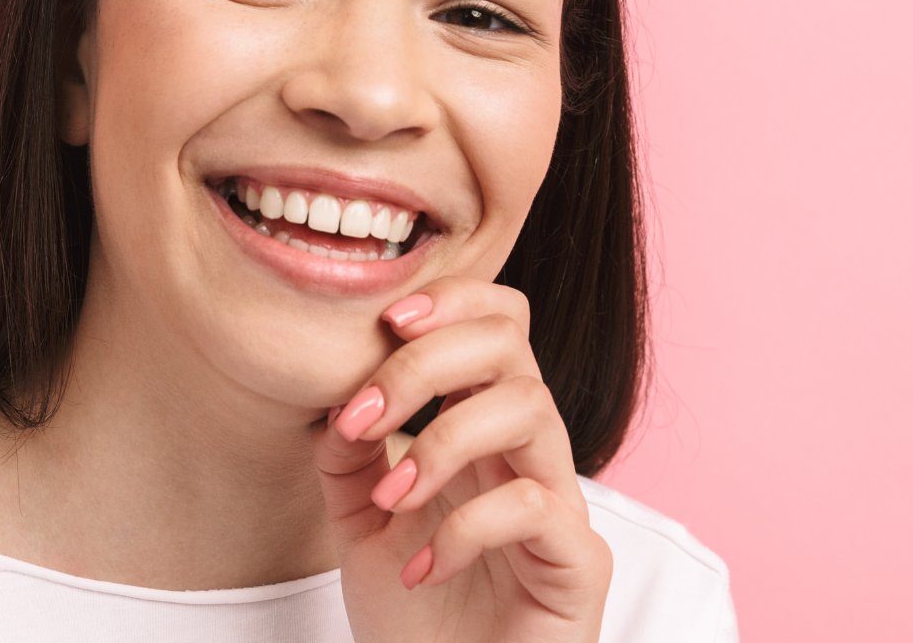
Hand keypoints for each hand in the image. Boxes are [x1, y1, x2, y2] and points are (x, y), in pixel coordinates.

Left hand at [314, 276, 612, 642]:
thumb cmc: (414, 618)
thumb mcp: (358, 522)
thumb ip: (348, 454)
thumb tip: (335, 391)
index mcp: (483, 431)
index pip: (496, 325)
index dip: (452, 301)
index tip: (383, 323)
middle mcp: (527, 454)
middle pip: (511, 346)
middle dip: (428, 363)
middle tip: (365, 414)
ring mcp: (559, 504)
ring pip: (530, 408)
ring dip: (442, 440)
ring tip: (391, 495)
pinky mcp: (578, 562)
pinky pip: (535, 506)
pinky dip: (464, 527)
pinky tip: (420, 567)